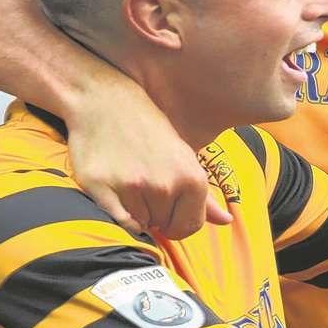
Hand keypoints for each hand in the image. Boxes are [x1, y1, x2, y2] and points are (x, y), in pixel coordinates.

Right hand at [67, 80, 230, 239]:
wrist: (104, 100)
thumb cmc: (148, 129)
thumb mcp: (184, 157)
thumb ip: (205, 196)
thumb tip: (227, 221)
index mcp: (192, 179)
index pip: (189, 226)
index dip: (177, 221)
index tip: (167, 209)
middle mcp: (164, 185)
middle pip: (163, 225)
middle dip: (156, 212)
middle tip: (146, 180)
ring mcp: (132, 186)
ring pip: (140, 223)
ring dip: (136, 209)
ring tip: (130, 176)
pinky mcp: (100, 186)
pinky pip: (119, 220)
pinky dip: (119, 213)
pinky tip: (118, 189)